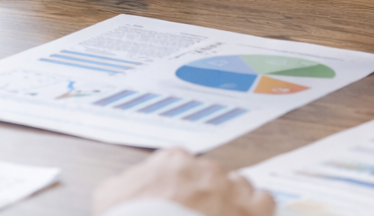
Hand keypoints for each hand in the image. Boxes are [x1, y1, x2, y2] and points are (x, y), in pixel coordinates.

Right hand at [94, 148, 273, 215]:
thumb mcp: (109, 198)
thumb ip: (123, 186)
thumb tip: (123, 190)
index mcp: (172, 161)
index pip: (181, 166)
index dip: (181, 187)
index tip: (178, 203)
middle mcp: (204, 169)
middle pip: (212, 177)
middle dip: (208, 196)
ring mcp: (230, 189)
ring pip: (241, 186)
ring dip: (236, 201)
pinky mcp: (252, 211)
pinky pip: (264, 202)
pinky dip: (258, 211)